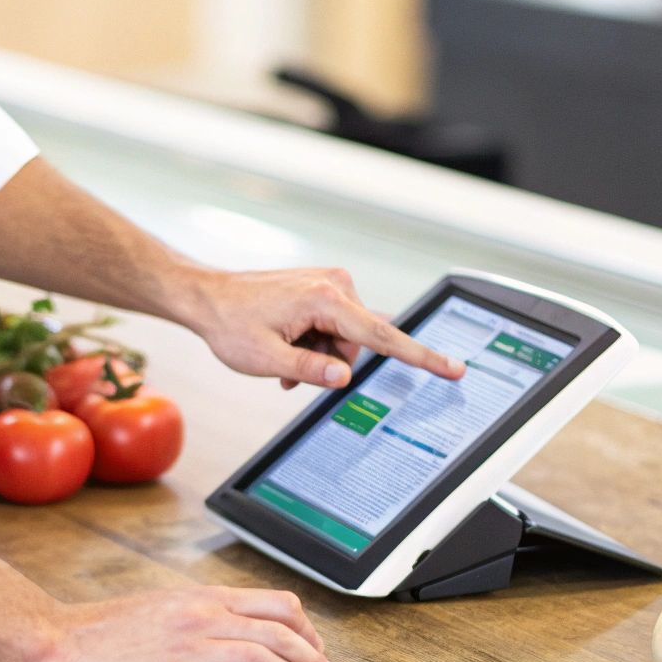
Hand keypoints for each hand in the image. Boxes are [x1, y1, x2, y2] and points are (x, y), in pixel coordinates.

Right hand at [32, 586, 340, 661]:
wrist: (60, 642)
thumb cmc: (106, 630)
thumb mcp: (164, 607)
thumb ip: (203, 615)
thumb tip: (241, 630)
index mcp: (203, 597)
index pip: (276, 604)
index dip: (307, 629)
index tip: (317, 650)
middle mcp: (203, 616)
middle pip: (279, 632)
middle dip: (313, 656)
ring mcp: (189, 646)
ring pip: (263, 657)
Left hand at [174, 267, 465, 389]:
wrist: (207, 297)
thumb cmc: (231, 324)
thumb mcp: (267, 359)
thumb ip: (311, 370)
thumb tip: (345, 378)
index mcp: (326, 300)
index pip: (384, 337)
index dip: (421, 357)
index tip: (453, 368)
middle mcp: (336, 285)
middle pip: (359, 343)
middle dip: (331, 363)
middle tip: (291, 371)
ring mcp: (330, 284)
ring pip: (345, 339)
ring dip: (319, 355)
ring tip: (284, 356)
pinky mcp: (323, 288)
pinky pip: (333, 327)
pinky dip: (314, 343)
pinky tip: (288, 346)